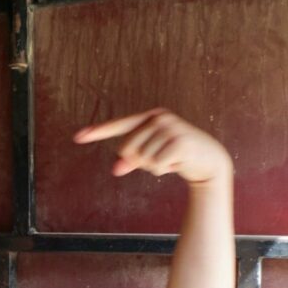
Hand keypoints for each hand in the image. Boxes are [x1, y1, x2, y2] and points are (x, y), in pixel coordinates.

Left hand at [73, 108, 231, 184]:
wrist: (209, 161)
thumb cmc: (176, 156)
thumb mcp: (151, 158)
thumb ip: (131, 160)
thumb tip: (116, 169)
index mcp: (150, 117)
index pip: (119, 125)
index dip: (98, 132)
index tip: (77, 137)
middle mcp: (159, 118)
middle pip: (127, 149)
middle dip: (140, 161)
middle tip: (160, 159)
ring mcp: (170, 128)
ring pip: (142, 159)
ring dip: (154, 167)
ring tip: (171, 160)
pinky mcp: (180, 141)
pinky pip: (155, 165)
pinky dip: (163, 170)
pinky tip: (177, 164)